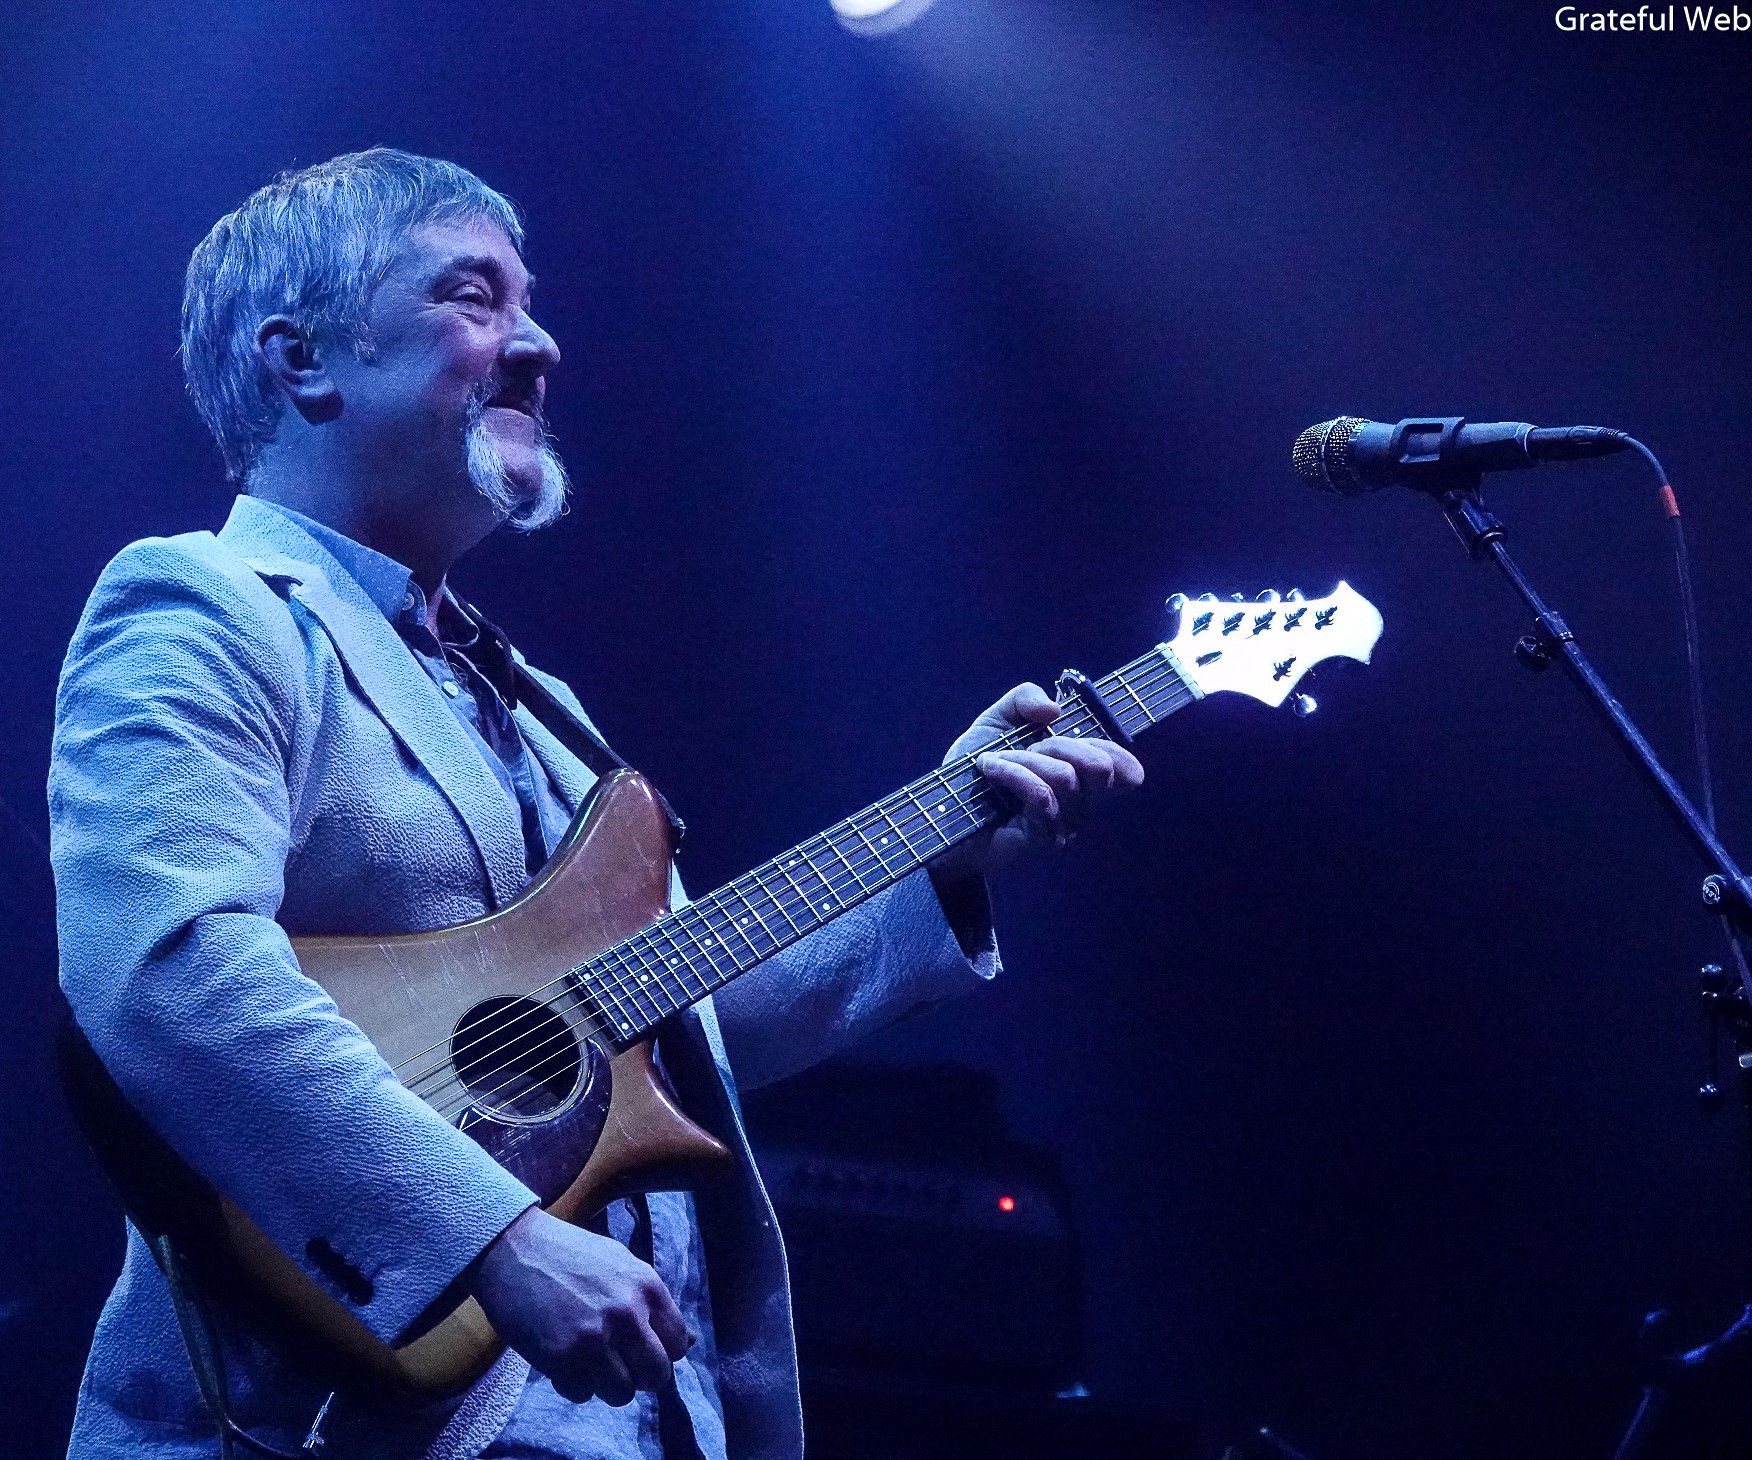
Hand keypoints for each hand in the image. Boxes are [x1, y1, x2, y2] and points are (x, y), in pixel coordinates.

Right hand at [472, 1207, 689, 1405]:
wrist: (514, 1249)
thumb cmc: (569, 1255)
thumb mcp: (621, 1264)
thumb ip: (652, 1302)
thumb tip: (689, 1341)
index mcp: (646, 1286)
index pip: (678, 1344)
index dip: (663, 1353)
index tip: (643, 1350)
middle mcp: (626, 1314)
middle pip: (656, 1376)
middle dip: (640, 1377)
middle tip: (621, 1366)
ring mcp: (593, 1339)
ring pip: (622, 1394)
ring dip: (606, 1385)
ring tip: (590, 1362)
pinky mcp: (561, 1358)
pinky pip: (582, 1395)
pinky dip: (574, 1385)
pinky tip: (564, 1359)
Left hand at [931, 682, 1144, 883]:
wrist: (942, 812)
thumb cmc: (972, 771)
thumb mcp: (996, 721)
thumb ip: (1024, 699)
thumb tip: (1055, 710)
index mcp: (1078, 776)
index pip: (1125, 770)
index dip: (1114, 751)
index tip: (1075, 737)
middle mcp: (1080, 804)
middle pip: (1100, 767)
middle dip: (1059, 745)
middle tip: (1024, 746)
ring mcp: (1065, 825)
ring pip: (1066, 778)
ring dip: (1023, 759)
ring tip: (993, 762)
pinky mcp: (1043, 839)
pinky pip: (1044, 797)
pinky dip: (1014, 774)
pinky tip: (989, 770)